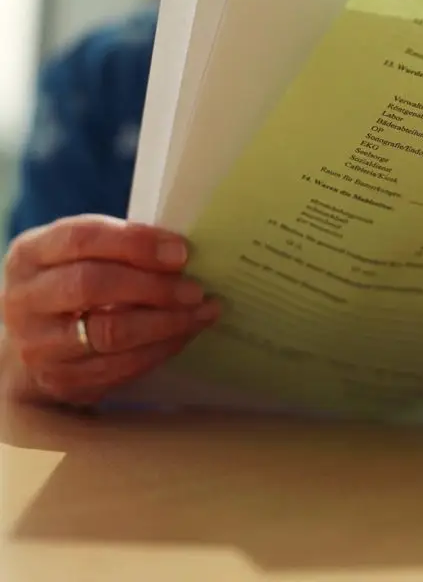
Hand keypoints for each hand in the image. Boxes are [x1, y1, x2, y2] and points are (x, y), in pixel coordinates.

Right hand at [1, 215, 219, 405]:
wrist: (36, 338)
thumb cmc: (72, 280)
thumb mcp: (81, 252)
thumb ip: (120, 245)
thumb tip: (180, 251)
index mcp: (30, 254)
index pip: (82, 238)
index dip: (135, 243)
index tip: (180, 251)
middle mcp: (24, 300)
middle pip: (91, 285)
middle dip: (153, 286)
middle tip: (195, 288)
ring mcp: (37, 345)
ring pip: (108, 333)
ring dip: (166, 323)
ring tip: (201, 311)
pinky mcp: (59, 381)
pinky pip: (118, 368)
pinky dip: (160, 349)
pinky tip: (184, 333)